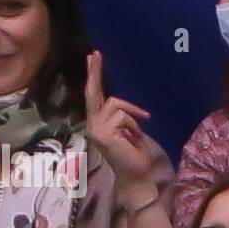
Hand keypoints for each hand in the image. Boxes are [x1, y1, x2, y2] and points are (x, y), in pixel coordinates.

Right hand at [84, 51, 154, 190]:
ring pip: (116, 105)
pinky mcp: (103, 133)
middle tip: (95, 53)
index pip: (93, 96)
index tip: (93, 57)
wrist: (136, 174)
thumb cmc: (133, 153)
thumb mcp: (127, 129)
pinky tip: (133, 139)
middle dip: (94, 72)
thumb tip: (119, 104)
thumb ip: (120, 116)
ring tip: (135, 135)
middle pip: (94, 93)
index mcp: (97, 123)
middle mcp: (92, 125)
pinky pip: (123, 116)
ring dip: (132, 118)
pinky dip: (134, 126)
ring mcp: (95, 129)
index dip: (93, 76)